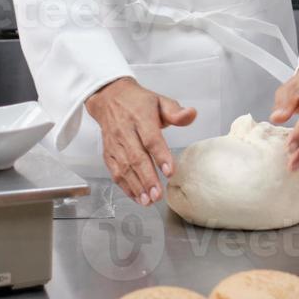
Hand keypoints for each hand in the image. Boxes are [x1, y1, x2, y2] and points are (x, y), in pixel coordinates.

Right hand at [84, 76, 195, 204]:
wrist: (109, 98)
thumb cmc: (138, 102)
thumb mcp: (160, 101)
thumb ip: (176, 111)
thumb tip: (191, 114)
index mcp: (141, 117)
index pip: (151, 138)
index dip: (160, 155)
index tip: (170, 171)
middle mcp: (125, 131)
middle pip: (137, 157)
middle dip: (147, 178)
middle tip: (158, 194)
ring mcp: (115, 143)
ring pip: (124, 167)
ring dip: (136, 186)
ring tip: (149, 200)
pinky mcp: (107, 153)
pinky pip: (114, 172)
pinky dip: (125, 186)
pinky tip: (137, 196)